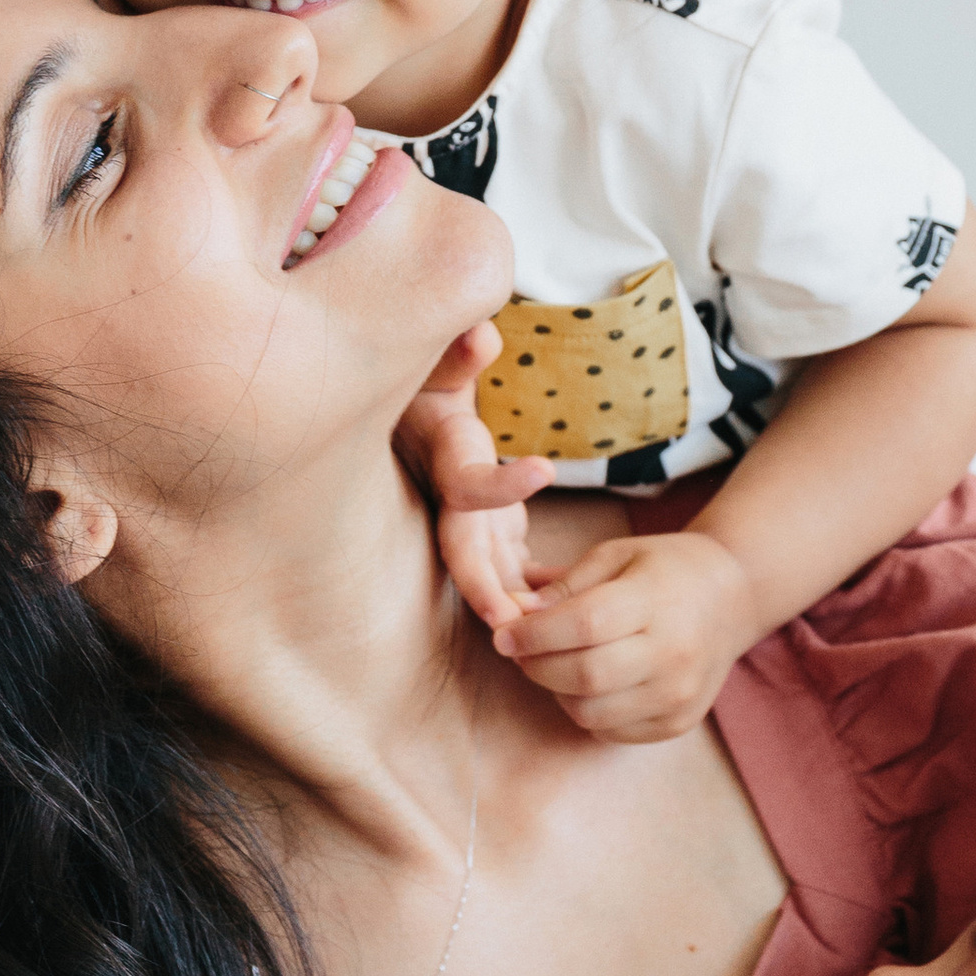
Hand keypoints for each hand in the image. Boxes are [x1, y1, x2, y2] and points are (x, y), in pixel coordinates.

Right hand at [397, 323, 552, 633]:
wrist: (411, 402)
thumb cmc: (427, 373)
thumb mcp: (438, 360)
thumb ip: (457, 353)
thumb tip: (482, 338)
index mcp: (444, 456)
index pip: (467, 482)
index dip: (500, 484)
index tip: (545, 471)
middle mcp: (449, 497)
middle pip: (463, 552)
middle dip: (486, 590)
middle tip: (517, 625)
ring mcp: (467, 518)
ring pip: (486, 570)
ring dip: (511, 604)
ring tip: (549, 637)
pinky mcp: (485, 526)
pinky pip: (505, 566)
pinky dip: (527, 590)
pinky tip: (563, 612)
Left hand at [493, 525, 762, 743]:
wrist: (733, 598)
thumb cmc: (666, 570)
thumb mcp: (615, 556)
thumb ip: (564, 587)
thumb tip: (512, 613)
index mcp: (656, 601)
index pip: (584, 625)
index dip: (533, 634)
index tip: (503, 634)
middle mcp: (674, 654)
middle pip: (584, 675)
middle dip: (536, 666)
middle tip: (520, 650)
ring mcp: (679, 695)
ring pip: (590, 713)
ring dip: (557, 691)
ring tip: (555, 664)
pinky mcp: (678, 723)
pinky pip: (610, 731)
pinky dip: (586, 710)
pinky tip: (589, 683)